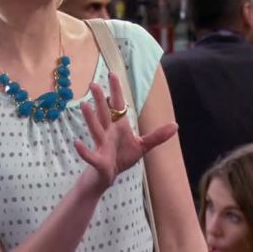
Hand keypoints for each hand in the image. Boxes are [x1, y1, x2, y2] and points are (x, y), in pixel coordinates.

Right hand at [75, 73, 176, 189]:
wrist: (107, 178)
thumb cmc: (122, 159)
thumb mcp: (142, 146)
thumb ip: (157, 136)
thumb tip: (175, 125)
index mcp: (119, 127)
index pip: (118, 106)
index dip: (116, 91)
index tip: (113, 74)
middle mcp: (108, 133)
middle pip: (104, 114)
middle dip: (100, 100)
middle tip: (93, 84)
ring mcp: (102, 146)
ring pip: (95, 130)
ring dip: (90, 118)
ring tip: (83, 105)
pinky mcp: (98, 161)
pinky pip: (90, 155)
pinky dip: (84, 151)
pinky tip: (77, 143)